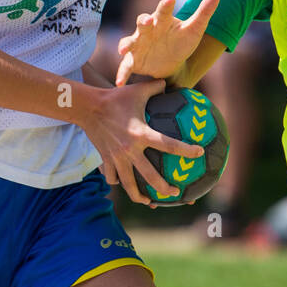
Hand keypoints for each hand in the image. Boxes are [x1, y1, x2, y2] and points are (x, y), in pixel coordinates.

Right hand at [77, 79, 205, 205]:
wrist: (87, 107)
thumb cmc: (115, 97)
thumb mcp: (138, 89)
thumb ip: (157, 87)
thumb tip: (170, 84)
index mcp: (141, 134)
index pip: (169, 145)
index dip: (186, 150)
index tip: (199, 153)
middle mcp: (130, 150)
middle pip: (150, 176)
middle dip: (164, 188)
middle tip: (176, 193)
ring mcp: (116, 157)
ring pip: (129, 185)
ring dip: (140, 196)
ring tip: (151, 202)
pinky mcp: (106, 159)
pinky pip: (113, 177)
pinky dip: (119, 183)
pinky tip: (126, 186)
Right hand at [115, 0, 219, 85]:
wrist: (172, 63)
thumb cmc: (181, 41)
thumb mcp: (194, 29)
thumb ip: (204, 12)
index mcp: (161, 21)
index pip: (163, 11)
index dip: (165, 5)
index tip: (171, 0)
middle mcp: (147, 31)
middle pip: (142, 23)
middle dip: (143, 21)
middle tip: (147, 21)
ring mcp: (138, 45)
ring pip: (128, 42)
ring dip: (125, 45)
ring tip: (123, 51)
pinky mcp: (133, 61)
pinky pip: (125, 67)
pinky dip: (121, 74)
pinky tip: (120, 83)